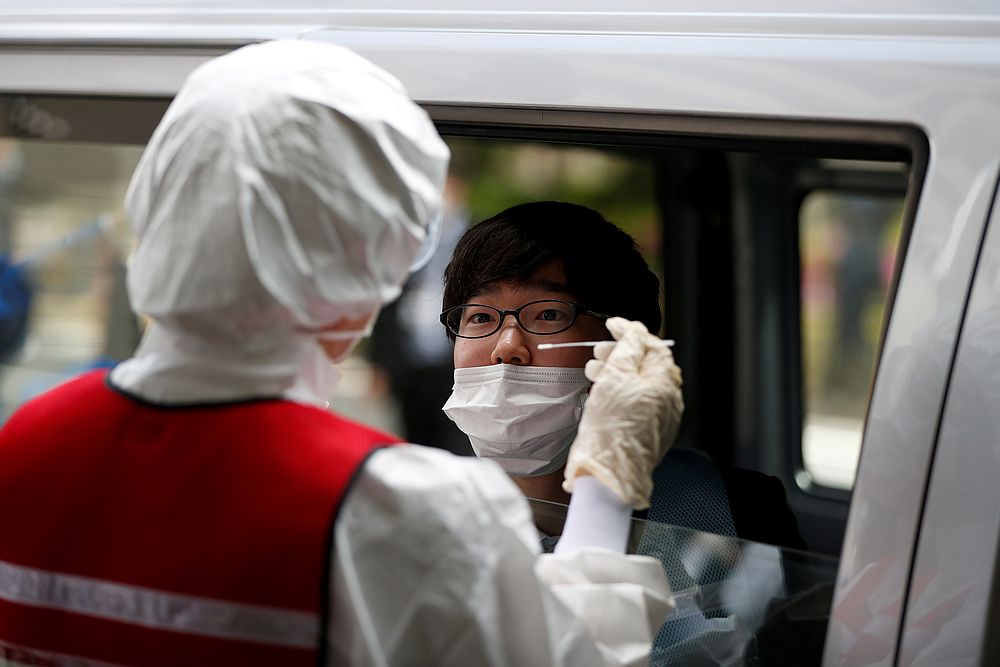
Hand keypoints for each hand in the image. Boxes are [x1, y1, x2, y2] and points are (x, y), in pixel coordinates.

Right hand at [562, 317, 683, 508]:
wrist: (609, 471)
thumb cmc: (613, 427)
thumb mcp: (616, 375)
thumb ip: (628, 347)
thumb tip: (632, 329)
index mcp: (666, 382)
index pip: (652, 345)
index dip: (630, 332)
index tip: (612, 326)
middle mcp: (669, 399)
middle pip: (645, 364)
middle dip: (619, 354)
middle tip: (598, 353)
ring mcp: (660, 416)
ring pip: (638, 383)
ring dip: (615, 373)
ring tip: (594, 374)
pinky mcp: (648, 430)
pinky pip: (635, 402)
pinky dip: (619, 392)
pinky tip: (602, 393)